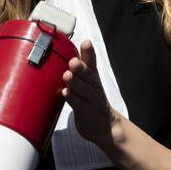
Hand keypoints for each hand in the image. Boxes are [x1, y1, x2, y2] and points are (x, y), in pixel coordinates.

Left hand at [61, 40, 120, 155]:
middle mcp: (94, 87)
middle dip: (81, 68)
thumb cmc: (92, 98)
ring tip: (67, 75)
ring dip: (75, 83)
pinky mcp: (86, 113)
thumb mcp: (90, 79)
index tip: (86, 42)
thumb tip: (78, 43)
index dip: (89, 52)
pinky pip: (79, 105)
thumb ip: (84, 63)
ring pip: (84, 90)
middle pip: (89, 76)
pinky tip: (65, 93)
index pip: (92, 63)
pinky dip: (72, 99)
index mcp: (93, 77)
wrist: (105, 126)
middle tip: (73, 61)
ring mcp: (91, 100)